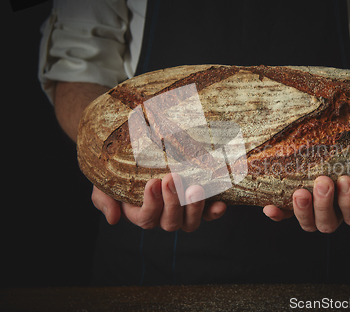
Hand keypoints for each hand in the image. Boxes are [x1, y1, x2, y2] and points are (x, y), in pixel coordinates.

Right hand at [91, 173, 226, 231]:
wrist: (137, 152)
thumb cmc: (120, 169)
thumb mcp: (104, 183)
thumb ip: (103, 200)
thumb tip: (113, 219)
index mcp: (141, 214)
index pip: (146, 218)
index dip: (151, 203)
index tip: (152, 182)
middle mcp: (163, 216)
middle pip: (170, 222)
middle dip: (172, 202)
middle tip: (172, 178)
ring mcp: (183, 212)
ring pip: (189, 222)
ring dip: (194, 208)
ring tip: (195, 189)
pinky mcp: (199, 204)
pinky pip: (208, 214)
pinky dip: (214, 212)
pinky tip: (220, 204)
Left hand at [263, 173, 349, 232]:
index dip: (349, 202)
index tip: (346, 180)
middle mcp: (337, 212)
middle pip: (328, 223)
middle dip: (324, 205)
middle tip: (322, 182)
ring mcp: (316, 208)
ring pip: (308, 222)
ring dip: (302, 210)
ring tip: (299, 191)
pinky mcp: (299, 201)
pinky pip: (287, 213)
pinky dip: (278, 213)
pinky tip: (269, 207)